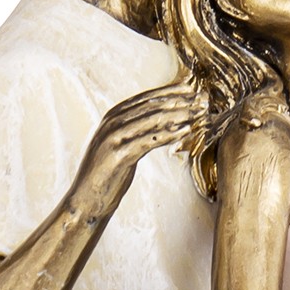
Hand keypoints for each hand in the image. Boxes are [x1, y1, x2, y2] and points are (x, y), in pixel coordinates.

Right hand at [75, 77, 213, 210]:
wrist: (86, 201)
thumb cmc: (109, 174)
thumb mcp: (123, 145)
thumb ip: (137, 130)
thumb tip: (164, 120)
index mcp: (113, 116)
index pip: (147, 98)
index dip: (171, 91)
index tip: (192, 88)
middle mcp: (111, 122)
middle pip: (151, 106)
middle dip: (179, 101)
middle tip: (203, 99)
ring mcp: (112, 137)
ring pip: (151, 120)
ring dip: (179, 115)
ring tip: (199, 112)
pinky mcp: (117, 155)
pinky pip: (148, 140)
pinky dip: (168, 134)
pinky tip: (185, 131)